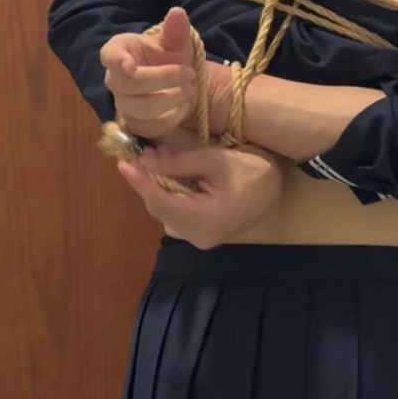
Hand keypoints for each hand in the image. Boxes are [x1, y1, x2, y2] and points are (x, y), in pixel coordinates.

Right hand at [100, 6, 196, 139]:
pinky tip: (183, 107)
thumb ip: (176, 30)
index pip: (109, 55)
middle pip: (129, 85)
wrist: (178, 83)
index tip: (129, 65)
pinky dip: (171, 118)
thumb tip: (178, 13)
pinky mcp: (135, 125)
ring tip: (190, 90)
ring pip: (139, 109)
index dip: (117, 61)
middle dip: (163, 80)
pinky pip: (149, 127)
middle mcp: (114, 79)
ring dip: (170, 100)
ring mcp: (123, 104)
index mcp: (120, 51)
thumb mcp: (176, 42)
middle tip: (189, 74)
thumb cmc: (170, 57)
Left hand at [117, 141, 282, 248]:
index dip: (140, 182)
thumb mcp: (215, 160)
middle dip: (147, 183)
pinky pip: (175, 217)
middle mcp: (200, 237)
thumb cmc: (251, 170)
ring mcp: (201, 240)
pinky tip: (170, 181)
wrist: (275, 188)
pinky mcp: (202, 237)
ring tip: (154, 167)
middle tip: (138, 158)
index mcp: (207, 220)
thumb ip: (179, 162)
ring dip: (157, 190)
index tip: (123, 164)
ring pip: (165, 214)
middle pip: (160, 209)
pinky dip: (168, 198)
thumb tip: (145, 158)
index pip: (162, 201)